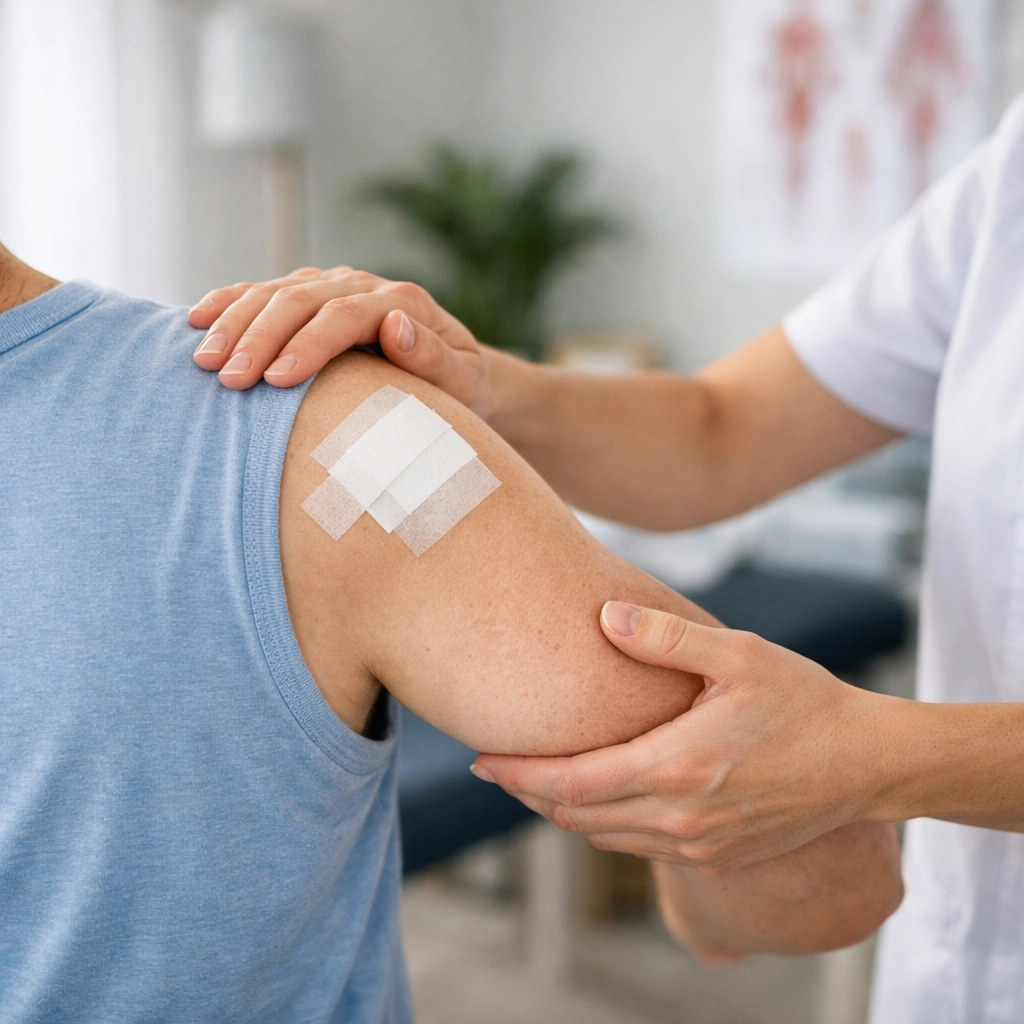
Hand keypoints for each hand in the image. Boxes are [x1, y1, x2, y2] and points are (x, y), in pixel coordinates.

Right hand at [188, 266, 492, 415]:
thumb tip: (395, 326)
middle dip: (259, 337)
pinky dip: (230, 302)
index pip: (345, 316)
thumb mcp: (464, 383)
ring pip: (276, 291)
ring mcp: (336, 286)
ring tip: (204, 360)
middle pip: (301, 299)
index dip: (307, 345)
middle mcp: (365, 285)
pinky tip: (197, 320)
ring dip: (235, 322)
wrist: (459, 375)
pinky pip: (265, 291)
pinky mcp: (314, 296)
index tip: (275, 381)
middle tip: (228, 379)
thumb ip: (436, 359)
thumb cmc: (461, 391)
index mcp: (403, 302)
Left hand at [473, 601, 901, 872]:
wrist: (867, 763)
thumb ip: (665, 637)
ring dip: (562, 811)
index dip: (519, 774)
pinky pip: (638, 848)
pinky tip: (596, 797)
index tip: (480, 759)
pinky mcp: (716, 857)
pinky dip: (603, 826)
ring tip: (535, 778)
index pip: (571, 784)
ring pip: (603, 837)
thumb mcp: (738, 655)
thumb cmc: (804, 701)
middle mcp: (681, 818)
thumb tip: (603, 615)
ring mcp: (699, 846)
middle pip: (576, 817)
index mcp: (677, 768)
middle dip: (528, 793)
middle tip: (496, 764)